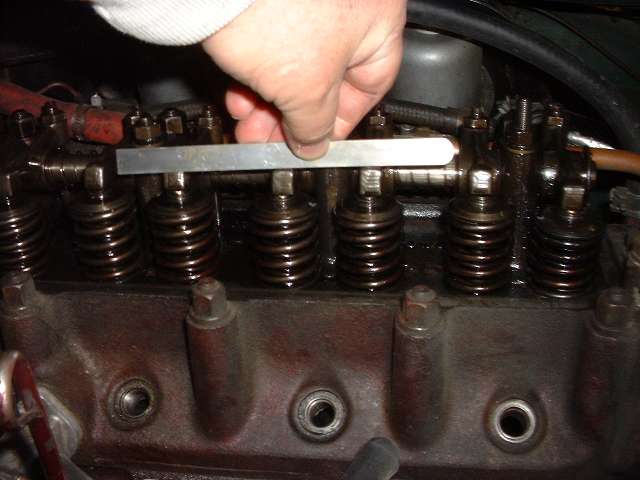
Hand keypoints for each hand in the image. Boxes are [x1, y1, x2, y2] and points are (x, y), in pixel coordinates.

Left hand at [202, 0, 405, 158]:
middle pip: (326, 78)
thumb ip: (315, 126)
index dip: (340, 122)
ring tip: (248, 126)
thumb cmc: (276, 12)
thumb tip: (314, 144)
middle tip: (272, 140)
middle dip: (292, 117)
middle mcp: (351, 2)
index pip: (370, 85)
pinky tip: (238, 97)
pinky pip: (272, 45)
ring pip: (294, 65)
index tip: (315, 141)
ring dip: (269, 103)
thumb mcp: (306, 91)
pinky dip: (256, 74)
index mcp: (378, 18)